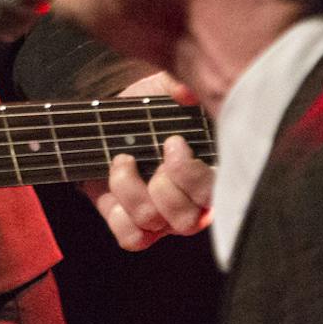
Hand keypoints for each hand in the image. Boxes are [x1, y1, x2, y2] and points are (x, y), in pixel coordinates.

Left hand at [81, 71, 214, 250]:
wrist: (116, 119)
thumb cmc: (153, 107)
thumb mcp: (167, 89)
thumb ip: (180, 85)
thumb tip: (186, 93)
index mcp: (209, 175)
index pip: (212, 195)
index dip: (190, 176)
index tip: (173, 143)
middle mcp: (191, 204)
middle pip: (185, 220)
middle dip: (163, 187)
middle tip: (148, 155)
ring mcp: (162, 218)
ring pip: (152, 224)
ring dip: (131, 190)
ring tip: (123, 159)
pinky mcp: (131, 222)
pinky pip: (130, 238)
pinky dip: (117, 214)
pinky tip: (110, 188)